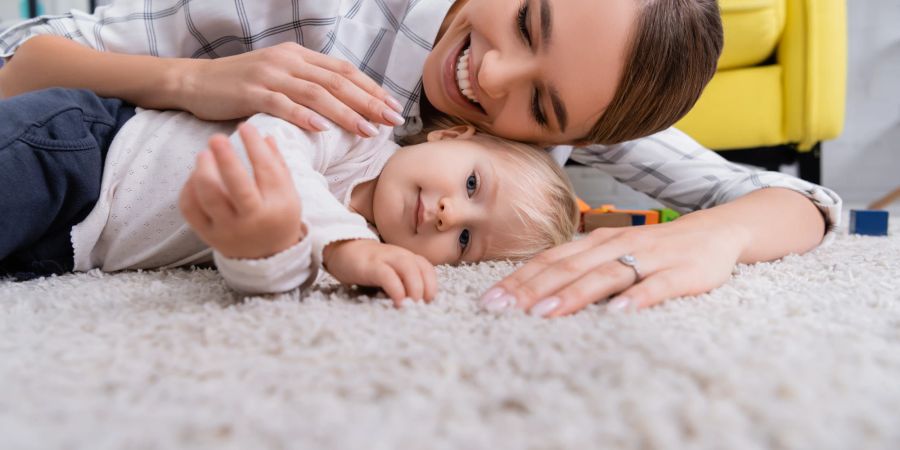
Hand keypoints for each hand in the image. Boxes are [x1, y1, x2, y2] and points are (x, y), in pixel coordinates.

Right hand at [179, 43, 404, 136]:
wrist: (195, 82)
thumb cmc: (241, 85)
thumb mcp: (279, 76)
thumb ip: (308, 84)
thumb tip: (345, 102)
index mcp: (298, 56)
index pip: (343, 71)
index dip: (371, 88)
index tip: (393, 107)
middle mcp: (288, 61)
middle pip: (337, 82)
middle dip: (368, 102)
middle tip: (392, 120)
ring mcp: (269, 75)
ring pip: (316, 94)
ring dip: (345, 113)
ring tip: (367, 131)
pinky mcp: (251, 92)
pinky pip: (283, 104)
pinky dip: (305, 116)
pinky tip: (323, 129)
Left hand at [180, 123, 304, 258]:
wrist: (267, 256)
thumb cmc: (277, 216)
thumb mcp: (288, 193)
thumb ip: (276, 163)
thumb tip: (263, 134)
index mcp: (277, 206)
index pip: (266, 170)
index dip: (254, 145)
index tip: (246, 126)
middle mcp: (252, 219)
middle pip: (236, 185)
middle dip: (225, 157)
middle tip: (216, 138)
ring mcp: (228, 229)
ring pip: (209, 196)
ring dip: (203, 170)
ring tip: (204, 155)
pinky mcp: (208, 235)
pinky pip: (191, 209)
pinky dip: (189, 188)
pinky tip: (196, 176)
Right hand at [323, 239, 436, 305]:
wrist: (342, 249)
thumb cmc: (369, 266)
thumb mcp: (390, 271)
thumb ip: (403, 282)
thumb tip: (415, 305)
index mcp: (406, 257)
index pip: (427, 268)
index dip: (432, 285)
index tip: (429, 302)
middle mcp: (399, 255)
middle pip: (421, 268)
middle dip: (427, 288)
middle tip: (423, 307)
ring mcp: (385, 258)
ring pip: (408, 268)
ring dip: (415, 287)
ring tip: (413, 305)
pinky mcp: (370, 265)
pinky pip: (387, 275)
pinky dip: (396, 288)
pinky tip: (398, 302)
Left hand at [479, 219, 744, 316]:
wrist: (714, 232)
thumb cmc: (654, 250)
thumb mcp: (613, 252)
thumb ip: (580, 267)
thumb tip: (533, 290)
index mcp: (597, 242)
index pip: (550, 260)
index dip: (519, 280)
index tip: (490, 301)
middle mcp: (617, 245)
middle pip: (568, 268)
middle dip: (532, 289)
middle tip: (503, 310)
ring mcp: (649, 258)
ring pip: (605, 276)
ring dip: (572, 295)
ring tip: (544, 314)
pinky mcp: (681, 273)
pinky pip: (656, 286)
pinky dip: (636, 298)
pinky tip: (618, 313)